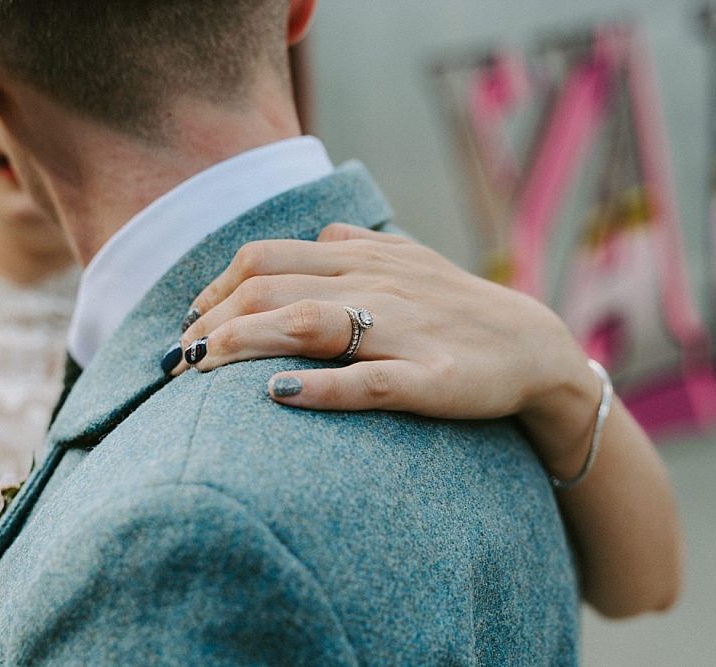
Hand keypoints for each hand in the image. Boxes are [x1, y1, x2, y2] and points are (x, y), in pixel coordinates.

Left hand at [174, 224, 598, 453]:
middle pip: (272, 288)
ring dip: (246, 343)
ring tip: (204, 370)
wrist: (533, 345)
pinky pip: (369, 381)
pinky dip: (320, 387)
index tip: (192, 323)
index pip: (266, 259)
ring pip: (310, 324)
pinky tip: (279, 395)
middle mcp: (375, 285)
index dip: (215, 288)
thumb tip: (319, 235)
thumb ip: (362, 246)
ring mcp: (403, 330)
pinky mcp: (429, 378)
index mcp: (364, 259)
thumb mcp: (411, 260)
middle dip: (214, 321)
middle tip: (183, 359)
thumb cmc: (459, 307)